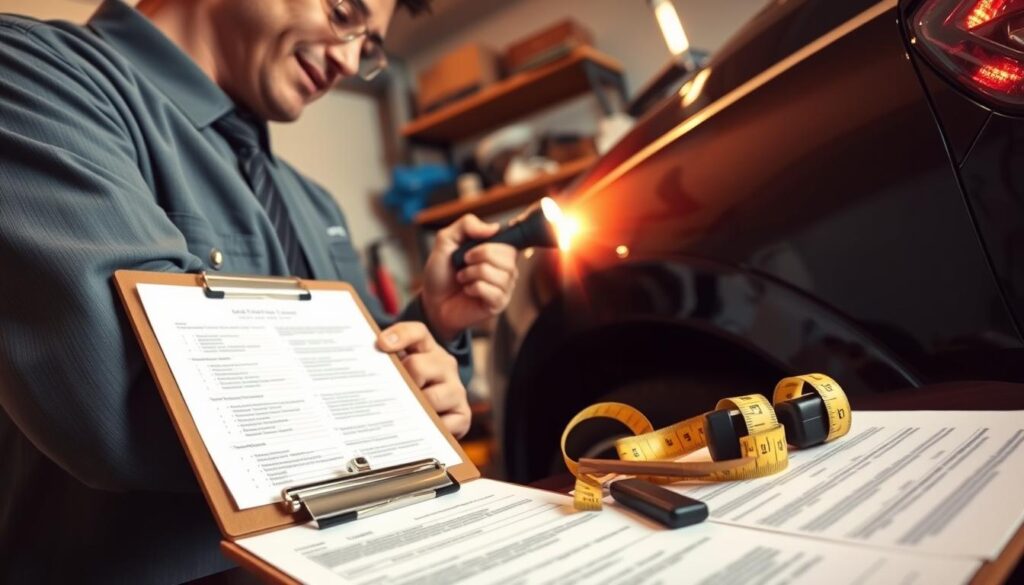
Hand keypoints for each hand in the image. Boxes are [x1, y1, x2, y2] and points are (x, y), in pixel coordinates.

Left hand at [377, 321, 470, 438]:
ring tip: (402, 416)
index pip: (416, 333)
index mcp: (427, 349)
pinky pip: (448, 423)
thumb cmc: (409, 388)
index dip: (401, 335)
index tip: (382, 344)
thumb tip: (360, 370)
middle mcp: (444, 366)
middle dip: (400, 381)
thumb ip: (384, 364)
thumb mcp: (398, 370)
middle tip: (388, 394)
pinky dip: (432, 429)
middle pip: (418, 366)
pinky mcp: (463, 415)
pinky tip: (419, 431)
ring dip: (414, 407)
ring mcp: (455, 390)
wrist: (438, 409)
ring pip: (432, 397)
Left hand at [421, 214, 518, 341]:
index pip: (510, 240)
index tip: (471, 249)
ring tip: (462, 278)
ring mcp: (504, 287)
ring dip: (473, 274)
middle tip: (464, 262)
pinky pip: (494, 292)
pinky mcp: (498, 304)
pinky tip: (468, 290)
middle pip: (508, 256)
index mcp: (497, 251)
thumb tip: (494, 227)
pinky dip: (474, 289)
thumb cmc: (441, 272)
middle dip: (480, 256)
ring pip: (500, 274)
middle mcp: (506, 268)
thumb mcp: (446, 240)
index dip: (492, 242)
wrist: (431, 300)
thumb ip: (467, 225)